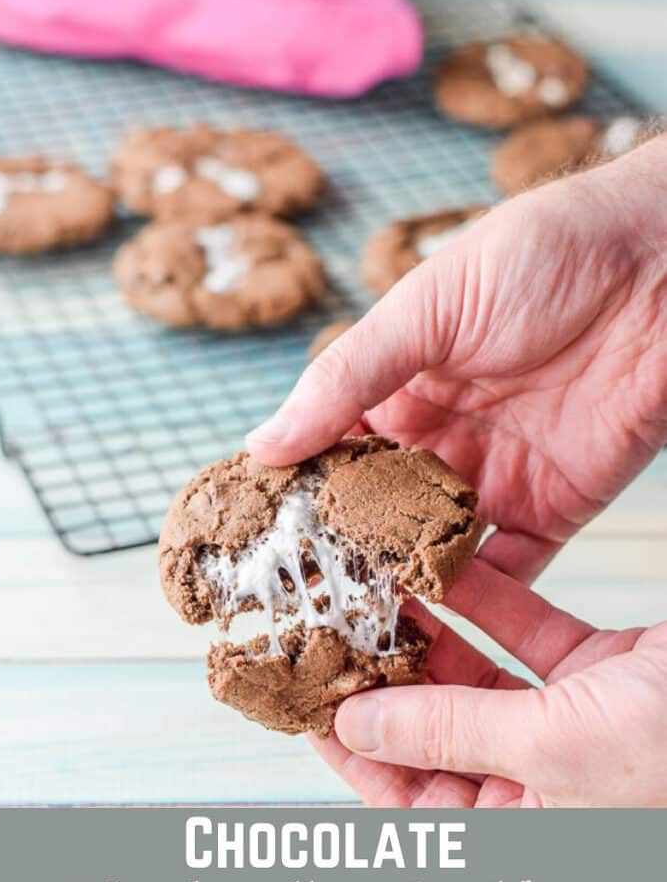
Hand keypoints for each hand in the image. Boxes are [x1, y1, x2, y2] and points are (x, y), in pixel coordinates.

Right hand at [247, 135, 666, 582]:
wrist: (659, 260)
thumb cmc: (539, 254)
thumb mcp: (425, 307)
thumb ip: (347, 378)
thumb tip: (263, 443)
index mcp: (398, 387)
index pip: (331, 452)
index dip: (296, 495)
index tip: (255, 541)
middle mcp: (439, 439)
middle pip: (378, 512)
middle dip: (342, 555)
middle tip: (296, 602)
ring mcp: (493, 477)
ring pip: (433, 549)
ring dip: (399, 585)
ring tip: (352, 627)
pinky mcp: (551, 508)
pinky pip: (507, 567)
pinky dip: (472, 597)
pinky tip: (432, 623)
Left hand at [311, 561, 666, 807]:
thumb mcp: (551, 752)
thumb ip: (451, 734)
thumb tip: (361, 726)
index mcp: (522, 833)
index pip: (410, 799)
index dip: (356, 750)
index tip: (310, 700)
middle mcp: (539, 784)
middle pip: (437, 728)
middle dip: (390, 674)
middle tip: (339, 622)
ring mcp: (569, 725)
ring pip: (480, 676)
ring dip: (435, 631)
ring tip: (379, 585)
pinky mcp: (598, 673)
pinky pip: (530, 636)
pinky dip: (493, 603)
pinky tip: (447, 568)